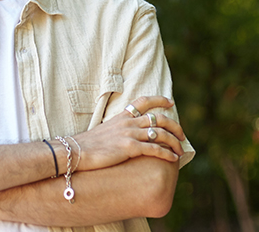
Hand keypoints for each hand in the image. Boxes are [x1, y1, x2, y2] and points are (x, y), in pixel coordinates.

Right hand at [71, 96, 186, 171]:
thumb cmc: (88, 145)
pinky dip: (167, 153)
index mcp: (122, 116)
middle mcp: (128, 122)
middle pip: (159, 118)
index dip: (159, 100)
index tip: (170, 102)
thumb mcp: (104, 130)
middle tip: (182, 134)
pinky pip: (154, 149)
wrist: (76, 151)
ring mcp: (130, 134)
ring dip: (174, 141)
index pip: (143, 101)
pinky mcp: (130, 148)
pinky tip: (173, 158)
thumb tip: (123, 134)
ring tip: (180, 149)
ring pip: (161, 133)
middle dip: (174, 125)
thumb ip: (117, 129)